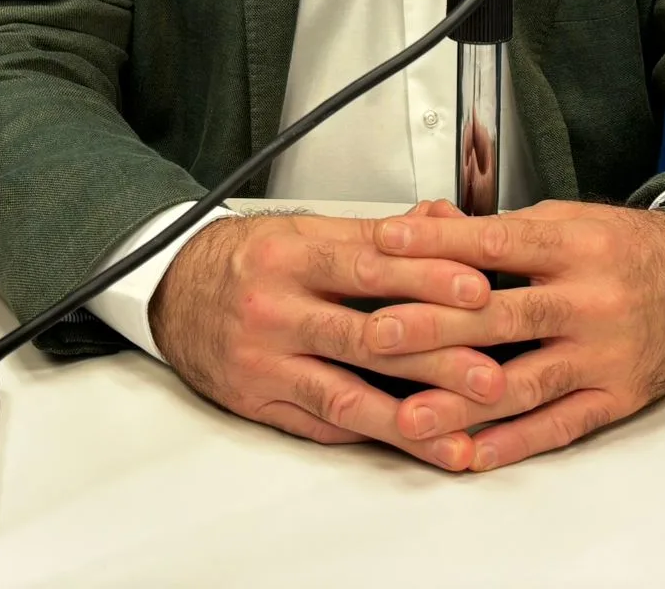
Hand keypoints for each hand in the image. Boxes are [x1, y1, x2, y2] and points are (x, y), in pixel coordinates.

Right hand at [149, 206, 506, 468]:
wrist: (173, 292)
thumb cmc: (248, 260)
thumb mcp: (305, 230)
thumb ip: (376, 232)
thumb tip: (443, 221)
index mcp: (291, 255)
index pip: (369, 264)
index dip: (427, 278)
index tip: (478, 290)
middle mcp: (275, 307)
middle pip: (366, 334)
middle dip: (435, 358)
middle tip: (491, 373)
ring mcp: (264, 360)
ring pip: (346, 393)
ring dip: (411, 416)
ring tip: (460, 432)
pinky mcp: (258, 401)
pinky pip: (322, 423)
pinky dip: (372, 434)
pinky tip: (412, 443)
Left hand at [365, 199, 664, 470]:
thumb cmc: (623, 247)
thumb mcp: (566, 219)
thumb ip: (498, 229)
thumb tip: (426, 224)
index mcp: (572, 245)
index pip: (495, 243)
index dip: (436, 244)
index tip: (384, 244)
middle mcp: (590, 299)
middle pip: (504, 315)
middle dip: (435, 327)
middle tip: (378, 335)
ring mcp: (605, 352)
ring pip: (526, 381)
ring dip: (464, 403)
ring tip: (411, 415)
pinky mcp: (618, 394)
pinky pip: (562, 424)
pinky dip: (516, 442)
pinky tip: (473, 452)